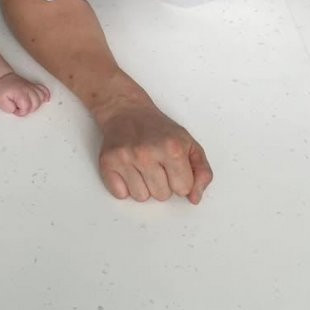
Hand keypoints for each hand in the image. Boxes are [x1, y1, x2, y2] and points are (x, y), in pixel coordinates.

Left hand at [0, 72, 50, 115]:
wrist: (2, 78)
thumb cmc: (2, 89)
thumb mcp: (0, 101)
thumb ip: (9, 108)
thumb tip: (16, 110)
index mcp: (21, 93)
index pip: (26, 108)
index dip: (20, 112)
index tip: (15, 109)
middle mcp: (28, 89)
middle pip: (36, 104)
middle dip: (28, 109)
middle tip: (20, 107)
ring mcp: (32, 87)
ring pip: (41, 98)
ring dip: (36, 104)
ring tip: (28, 104)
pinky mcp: (33, 86)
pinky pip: (44, 90)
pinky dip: (46, 95)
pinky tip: (46, 99)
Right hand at [97, 102, 212, 203]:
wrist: (126, 111)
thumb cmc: (159, 129)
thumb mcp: (189, 144)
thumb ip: (201, 172)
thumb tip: (195, 198)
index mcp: (173, 148)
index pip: (183, 189)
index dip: (181, 180)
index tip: (174, 166)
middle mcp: (147, 153)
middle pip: (162, 196)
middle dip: (162, 183)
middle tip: (156, 163)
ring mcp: (126, 158)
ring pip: (141, 197)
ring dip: (143, 186)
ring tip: (142, 166)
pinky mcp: (107, 163)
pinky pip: (121, 195)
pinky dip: (125, 186)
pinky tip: (128, 169)